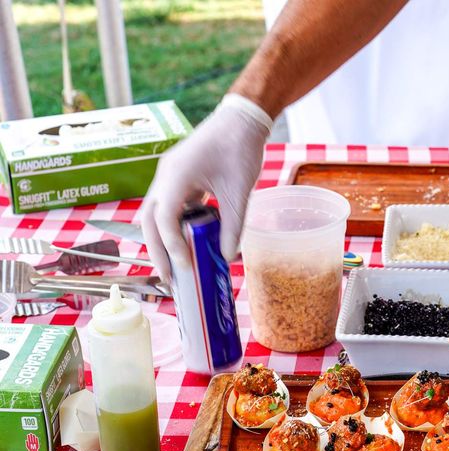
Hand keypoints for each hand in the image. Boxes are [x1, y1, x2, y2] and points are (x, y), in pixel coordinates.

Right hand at [136, 94, 272, 280]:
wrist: (242, 119)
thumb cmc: (240, 149)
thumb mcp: (239, 193)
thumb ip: (232, 226)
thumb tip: (226, 256)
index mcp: (175, 177)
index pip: (164, 220)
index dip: (172, 247)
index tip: (184, 268)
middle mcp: (165, 176)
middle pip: (149, 220)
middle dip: (157, 250)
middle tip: (169, 277)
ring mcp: (169, 175)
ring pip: (155, 214)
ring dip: (162, 240)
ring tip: (174, 265)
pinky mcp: (178, 176)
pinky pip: (169, 205)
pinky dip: (174, 226)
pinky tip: (186, 242)